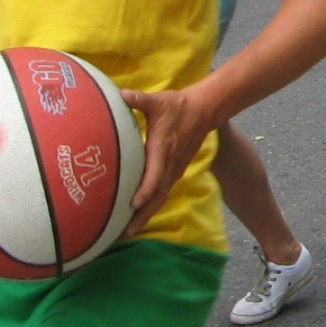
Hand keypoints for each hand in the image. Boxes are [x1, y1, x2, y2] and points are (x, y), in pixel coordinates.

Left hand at [118, 84, 223, 238]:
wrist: (204, 111)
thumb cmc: (178, 106)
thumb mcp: (158, 100)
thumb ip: (139, 99)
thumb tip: (120, 94)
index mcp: (163, 148)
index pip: (155, 173)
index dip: (145, 189)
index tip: (134, 203)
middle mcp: (170, 164)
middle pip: (157, 195)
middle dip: (143, 215)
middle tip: (125, 232)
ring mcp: (174, 170)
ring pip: (160, 197)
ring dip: (146, 215)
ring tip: (128, 231)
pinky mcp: (175, 171)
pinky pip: (162, 193)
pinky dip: (151, 206)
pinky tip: (139, 215)